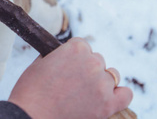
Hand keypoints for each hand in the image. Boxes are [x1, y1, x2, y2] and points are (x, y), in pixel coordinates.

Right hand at [9, 37, 132, 118]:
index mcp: (75, 48)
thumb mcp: (40, 62)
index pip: (83, 45)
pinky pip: (125, 94)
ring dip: (100, 81)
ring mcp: (102, 84)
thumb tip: (67, 56)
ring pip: (111, 76)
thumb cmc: (31, 91)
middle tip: (72, 83)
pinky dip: (120, 95)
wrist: (31, 115)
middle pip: (97, 60)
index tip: (67, 66)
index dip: (73, 57)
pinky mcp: (108, 104)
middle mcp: (92, 62)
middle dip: (86, 69)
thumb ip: (58, 55)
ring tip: (84, 93)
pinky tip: (109, 97)